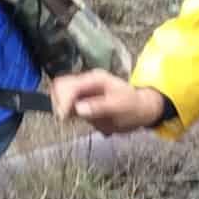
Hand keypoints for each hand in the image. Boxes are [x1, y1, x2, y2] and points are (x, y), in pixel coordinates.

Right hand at [50, 71, 169, 133]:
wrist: (140, 110)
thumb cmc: (132, 107)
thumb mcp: (119, 107)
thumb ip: (98, 106)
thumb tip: (78, 109)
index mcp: (95, 79)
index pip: (68, 84)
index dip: (63, 100)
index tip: (64, 117)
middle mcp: (86, 82)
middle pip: (60, 86)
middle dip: (59, 102)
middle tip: (66, 119)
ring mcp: (83, 90)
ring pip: (59, 93)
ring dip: (61, 107)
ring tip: (69, 119)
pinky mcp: (81, 99)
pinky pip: (65, 102)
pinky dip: (64, 111)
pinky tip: (72, 118)